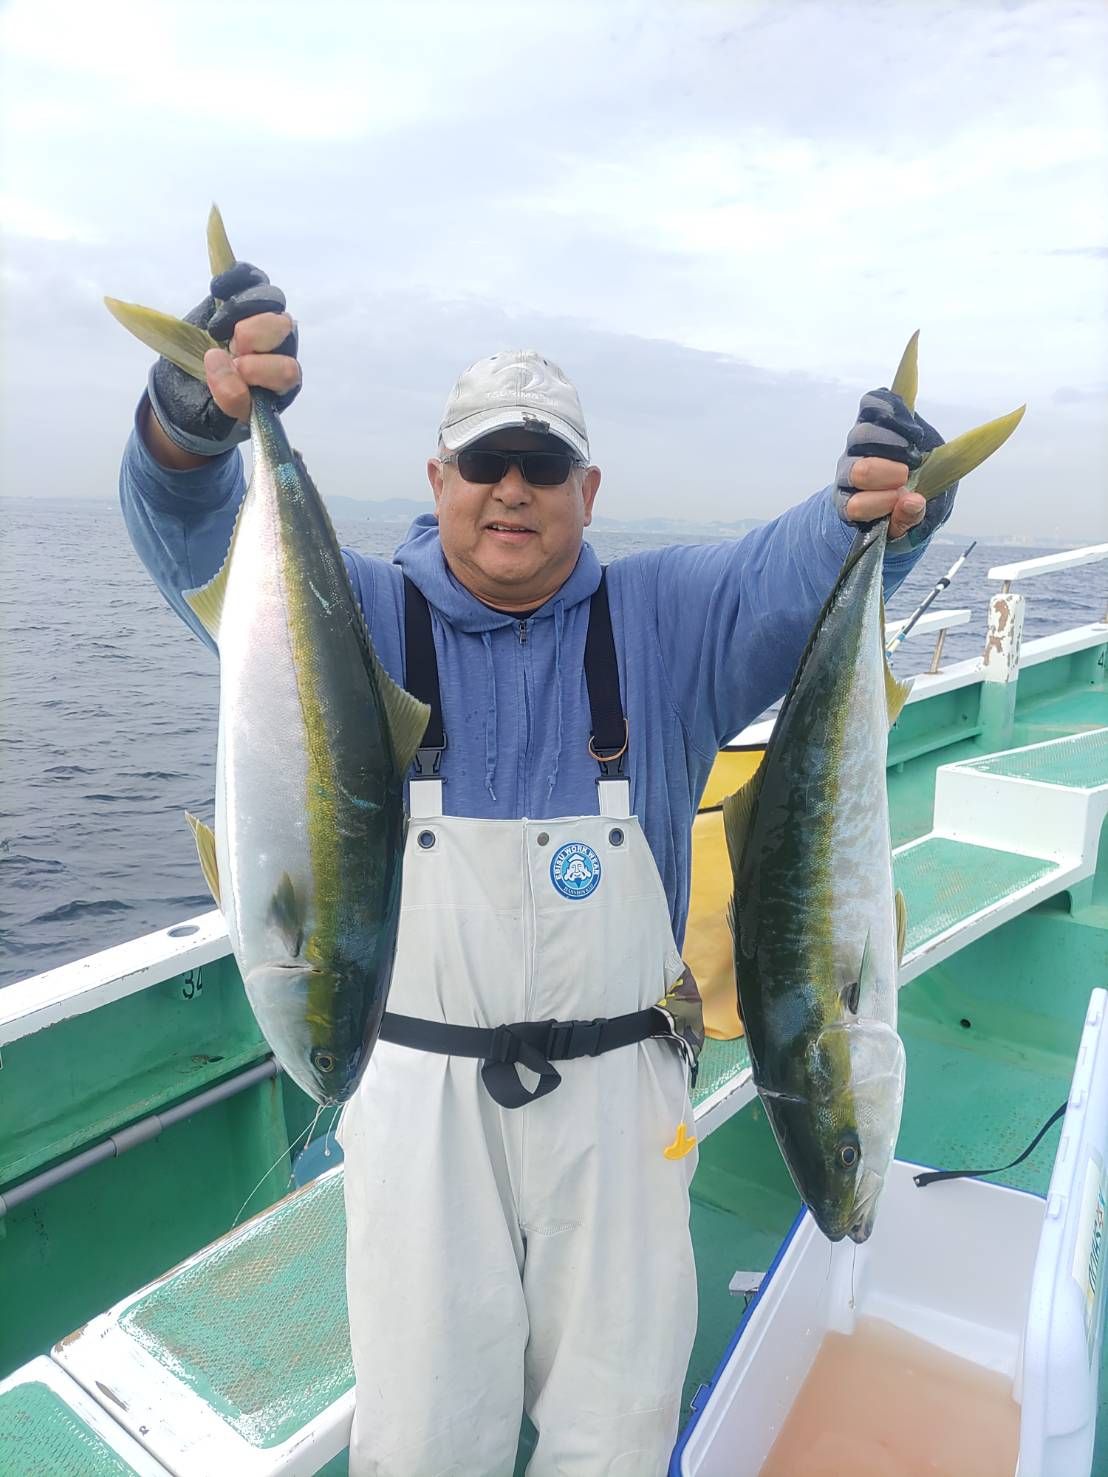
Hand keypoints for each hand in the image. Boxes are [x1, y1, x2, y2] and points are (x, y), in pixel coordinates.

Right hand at [146, 262, 301, 460]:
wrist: (187, 387)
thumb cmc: (208, 405)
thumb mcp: (216, 416)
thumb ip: (227, 398)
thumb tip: (219, 361)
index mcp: (280, 384)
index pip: (287, 371)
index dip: (259, 369)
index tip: (233, 370)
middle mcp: (280, 350)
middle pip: (284, 328)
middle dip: (253, 336)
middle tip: (229, 347)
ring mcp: (264, 320)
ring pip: (272, 299)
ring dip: (241, 308)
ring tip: (216, 327)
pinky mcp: (245, 298)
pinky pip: (251, 276)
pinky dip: (233, 279)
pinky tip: (217, 291)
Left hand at [835, 389, 945, 542]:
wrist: (910, 476)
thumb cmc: (905, 504)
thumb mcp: (908, 521)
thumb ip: (908, 518)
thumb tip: (913, 501)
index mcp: (853, 505)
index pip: (854, 506)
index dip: (877, 503)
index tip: (900, 498)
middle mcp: (848, 473)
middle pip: (857, 469)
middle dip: (884, 473)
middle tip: (906, 475)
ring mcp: (856, 444)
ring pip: (863, 435)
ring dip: (893, 444)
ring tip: (913, 453)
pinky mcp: (868, 417)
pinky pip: (873, 403)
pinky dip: (895, 412)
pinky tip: (912, 429)